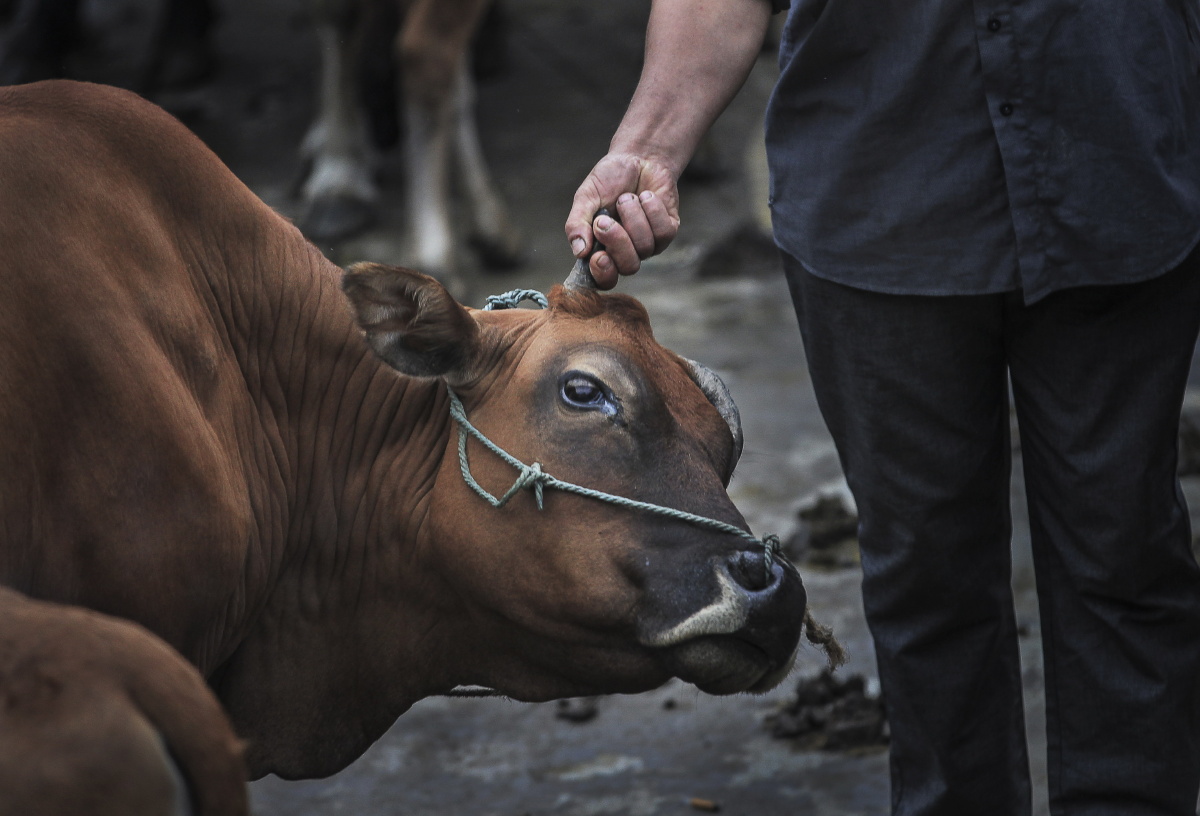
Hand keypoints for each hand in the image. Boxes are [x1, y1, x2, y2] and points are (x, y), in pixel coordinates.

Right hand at [565, 153, 679, 288]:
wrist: (638, 157)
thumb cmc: (609, 180)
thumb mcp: (586, 198)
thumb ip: (577, 223)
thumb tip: (579, 251)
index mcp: (603, 249)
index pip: (604, 279)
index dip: (603, 274)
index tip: (598, 257)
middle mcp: (627, 252)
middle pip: (628, 267)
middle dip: (617, 241)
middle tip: (605, 219)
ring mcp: (649, 244)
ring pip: (645, 246)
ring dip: (633, 217)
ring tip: (626, 198)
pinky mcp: (668, 231)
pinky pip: (663, 232)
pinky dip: (651, 209)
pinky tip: (646, 196)